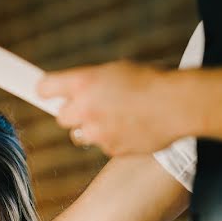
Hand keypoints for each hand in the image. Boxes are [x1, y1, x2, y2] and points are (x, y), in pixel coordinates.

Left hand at [38, 61, 183, 155]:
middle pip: (61, 117)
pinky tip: (130, 128)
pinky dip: (113, 140)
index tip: (44, 93)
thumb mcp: (115, 71)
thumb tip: (77, 92)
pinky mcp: (110, 149)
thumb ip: (91, 83)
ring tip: (116, 119)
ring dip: (92, 129)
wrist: (176, 105)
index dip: (46, 90)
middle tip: (91, 108)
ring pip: (81, 135)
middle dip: (73, 113)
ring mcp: (97, 132)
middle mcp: (85, 107)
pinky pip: (103, 146)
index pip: (45, 87)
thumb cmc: (151, 82)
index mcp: (84, 81)